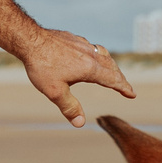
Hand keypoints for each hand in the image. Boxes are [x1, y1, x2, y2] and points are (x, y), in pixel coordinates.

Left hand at [22, 30, 136, 127]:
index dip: (124, 88)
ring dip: (110, 65)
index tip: (132, 94)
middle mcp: (90, 54)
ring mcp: (82, 44)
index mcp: (90, 68)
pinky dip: (97, 55)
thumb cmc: (42, 66)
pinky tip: (89, 57)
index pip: (113, 80)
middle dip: (120, 78)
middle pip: (111, 67)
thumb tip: (80, 123)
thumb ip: (69, 108)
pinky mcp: (73, 38)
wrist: (29, 39)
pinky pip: (91, 47)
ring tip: (111, 71)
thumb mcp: (55, 92)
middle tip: (125, 87)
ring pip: (103, 55)